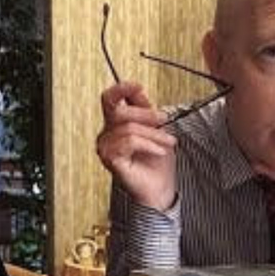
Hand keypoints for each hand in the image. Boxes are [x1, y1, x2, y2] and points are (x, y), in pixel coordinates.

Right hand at [96, 81, 177, 211]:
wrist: (159, 189)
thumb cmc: (157, 163)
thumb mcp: (156, 128)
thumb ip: (145, 109)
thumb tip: (139, 89)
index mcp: (116, 124)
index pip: (109, 98)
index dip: (122, 89)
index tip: (139, 86)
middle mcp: (107, 134)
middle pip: (120, 112)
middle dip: (147, 115)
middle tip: (165, 120)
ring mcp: (106, 147)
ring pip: (128, 128)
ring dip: (154, 134)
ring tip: (168, 142)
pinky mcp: (110, 159)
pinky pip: (130, 142)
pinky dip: (149, 145)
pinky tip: (159, 152)